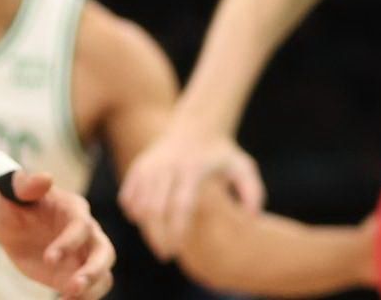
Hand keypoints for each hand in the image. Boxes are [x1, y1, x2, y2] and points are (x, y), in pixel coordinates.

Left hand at [0, 172, 113, 298]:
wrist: (9, 222)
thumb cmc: (11, 201)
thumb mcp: (11, 191)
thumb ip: (26, 184)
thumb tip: (45, 177)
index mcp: (73, 209)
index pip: (81, 226)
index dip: (69, 243)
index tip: (48, 259)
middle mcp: (87, 232)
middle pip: (104, 252)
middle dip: (93, 271)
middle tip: (72, 287)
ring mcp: (84, 255)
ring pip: (103, 274)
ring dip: (91, 290)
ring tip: (68, 299)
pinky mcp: (76, 273)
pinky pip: (90, 289)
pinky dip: (83, 298)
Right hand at [118, 127, 265, 258]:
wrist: (197, 125)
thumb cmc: (223, 153)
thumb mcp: (244, 167)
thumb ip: (252, 192)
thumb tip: (252, 218)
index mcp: (192, 169)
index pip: (180, 205)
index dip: (176, 229)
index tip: (178, 249)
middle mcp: (167, 166)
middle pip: (155, 207)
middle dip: (157, 235)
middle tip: (165, 256)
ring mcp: (151, 164)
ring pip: (139, 201)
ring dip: (145, 226)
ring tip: (156, 243)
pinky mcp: (140, 164)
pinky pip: (128, 192)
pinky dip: (131, 209)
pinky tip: (140, 221)